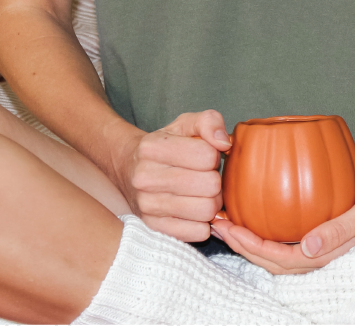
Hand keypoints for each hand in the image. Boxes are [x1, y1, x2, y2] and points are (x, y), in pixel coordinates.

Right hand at [113, 110, 231, 241]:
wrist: (129, 168)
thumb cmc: (166, 145)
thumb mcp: (185, 124)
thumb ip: (209, 121)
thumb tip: (225, 143)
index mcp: (153, 147)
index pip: (206, 155)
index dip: (213, 156)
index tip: (205, 157)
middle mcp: (145, 177)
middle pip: (210, 185)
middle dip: (215, 180)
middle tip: (206, 177)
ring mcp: (147, 205)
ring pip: (206, 211)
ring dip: (212, 203)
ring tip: (201, 193)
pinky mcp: (154, 228)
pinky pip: (197, 232)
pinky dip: (203, 223)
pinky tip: (194, 210)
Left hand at [211, 179, 354, 274]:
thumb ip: (341, 230)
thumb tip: (308, 245)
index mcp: (330, 255)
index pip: (280, 259)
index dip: (251, 247)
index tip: (228, 226)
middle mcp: (323, 255)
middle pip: (273, 260)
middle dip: (242, 245)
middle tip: (215, 221)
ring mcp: (323, 247)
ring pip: (278, 253)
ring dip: (251, 240)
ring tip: (227, 220)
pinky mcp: (325, 234)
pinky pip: (289, 239)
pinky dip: (268, 231)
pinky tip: (256, 212)